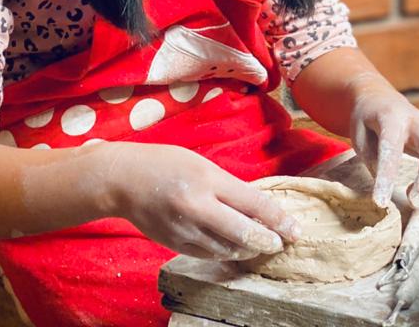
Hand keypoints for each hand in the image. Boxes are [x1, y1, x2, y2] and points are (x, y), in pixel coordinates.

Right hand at [101, 142, 298, 260]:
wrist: (123, 180)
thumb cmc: (166, 164)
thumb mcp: (203, 165)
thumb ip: (229, 186)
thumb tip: (258, 209)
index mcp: (208, 180)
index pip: (253, 203)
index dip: (278, 219)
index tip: (295, 229)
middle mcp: (197, 207)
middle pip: (243, 233)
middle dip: (268, 241)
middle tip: (282, 243)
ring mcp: (184, 229)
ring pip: (227, 249)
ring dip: (248, 249)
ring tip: (261, 245)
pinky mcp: (174, 244)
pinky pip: (208, 254)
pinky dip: (226, 253)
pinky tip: (235, 248)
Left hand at [346, 74, 418, 208]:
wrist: (383, 99)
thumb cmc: (368, 119)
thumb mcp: (358, 132)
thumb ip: (370, 156)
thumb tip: (385, 184)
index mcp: (391, 116)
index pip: (392, 147)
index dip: (387, 175)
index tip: (380, 201)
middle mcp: (418, 120)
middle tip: (414, 202)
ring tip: (415, 198)